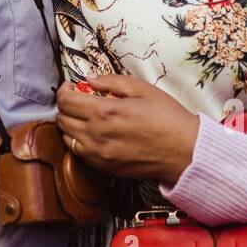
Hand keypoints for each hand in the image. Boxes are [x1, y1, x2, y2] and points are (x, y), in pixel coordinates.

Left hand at [55, 74, 199, 185]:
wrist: (184, 151)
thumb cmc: (167, 117)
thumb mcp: (142, 89)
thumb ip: (111, 81)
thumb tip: (90, 79)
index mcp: (104, 112)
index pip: (66, 101)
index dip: (64, 90)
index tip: (70, 86)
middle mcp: (96, 135)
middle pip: (62, 119)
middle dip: (65, 105)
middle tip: (77, 99)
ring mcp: (98, 154)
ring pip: (66, 137)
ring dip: (70, 124)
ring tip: (84, 116)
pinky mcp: (104, 167)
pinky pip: (78, 153)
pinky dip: (78, 140)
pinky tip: (92, 133)